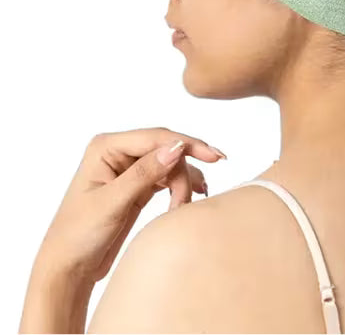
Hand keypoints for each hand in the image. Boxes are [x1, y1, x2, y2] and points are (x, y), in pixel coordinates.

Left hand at [34, 127, 226, 286]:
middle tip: (202, 189)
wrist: (68, 269)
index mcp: (105, 147)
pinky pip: (167, 177)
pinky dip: (180, 186)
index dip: (186, 144)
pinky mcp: (137, 185)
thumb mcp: (112, 203)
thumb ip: (144, 174)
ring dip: (183, 181)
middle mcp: (117, 152)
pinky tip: (192, 195)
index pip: (155, 137)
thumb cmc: (78, 235)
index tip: (213, 156)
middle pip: (165, 148)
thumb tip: (177, 148)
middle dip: (185, 167)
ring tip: (187, 204)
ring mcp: (128, 168)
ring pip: (169, 163)